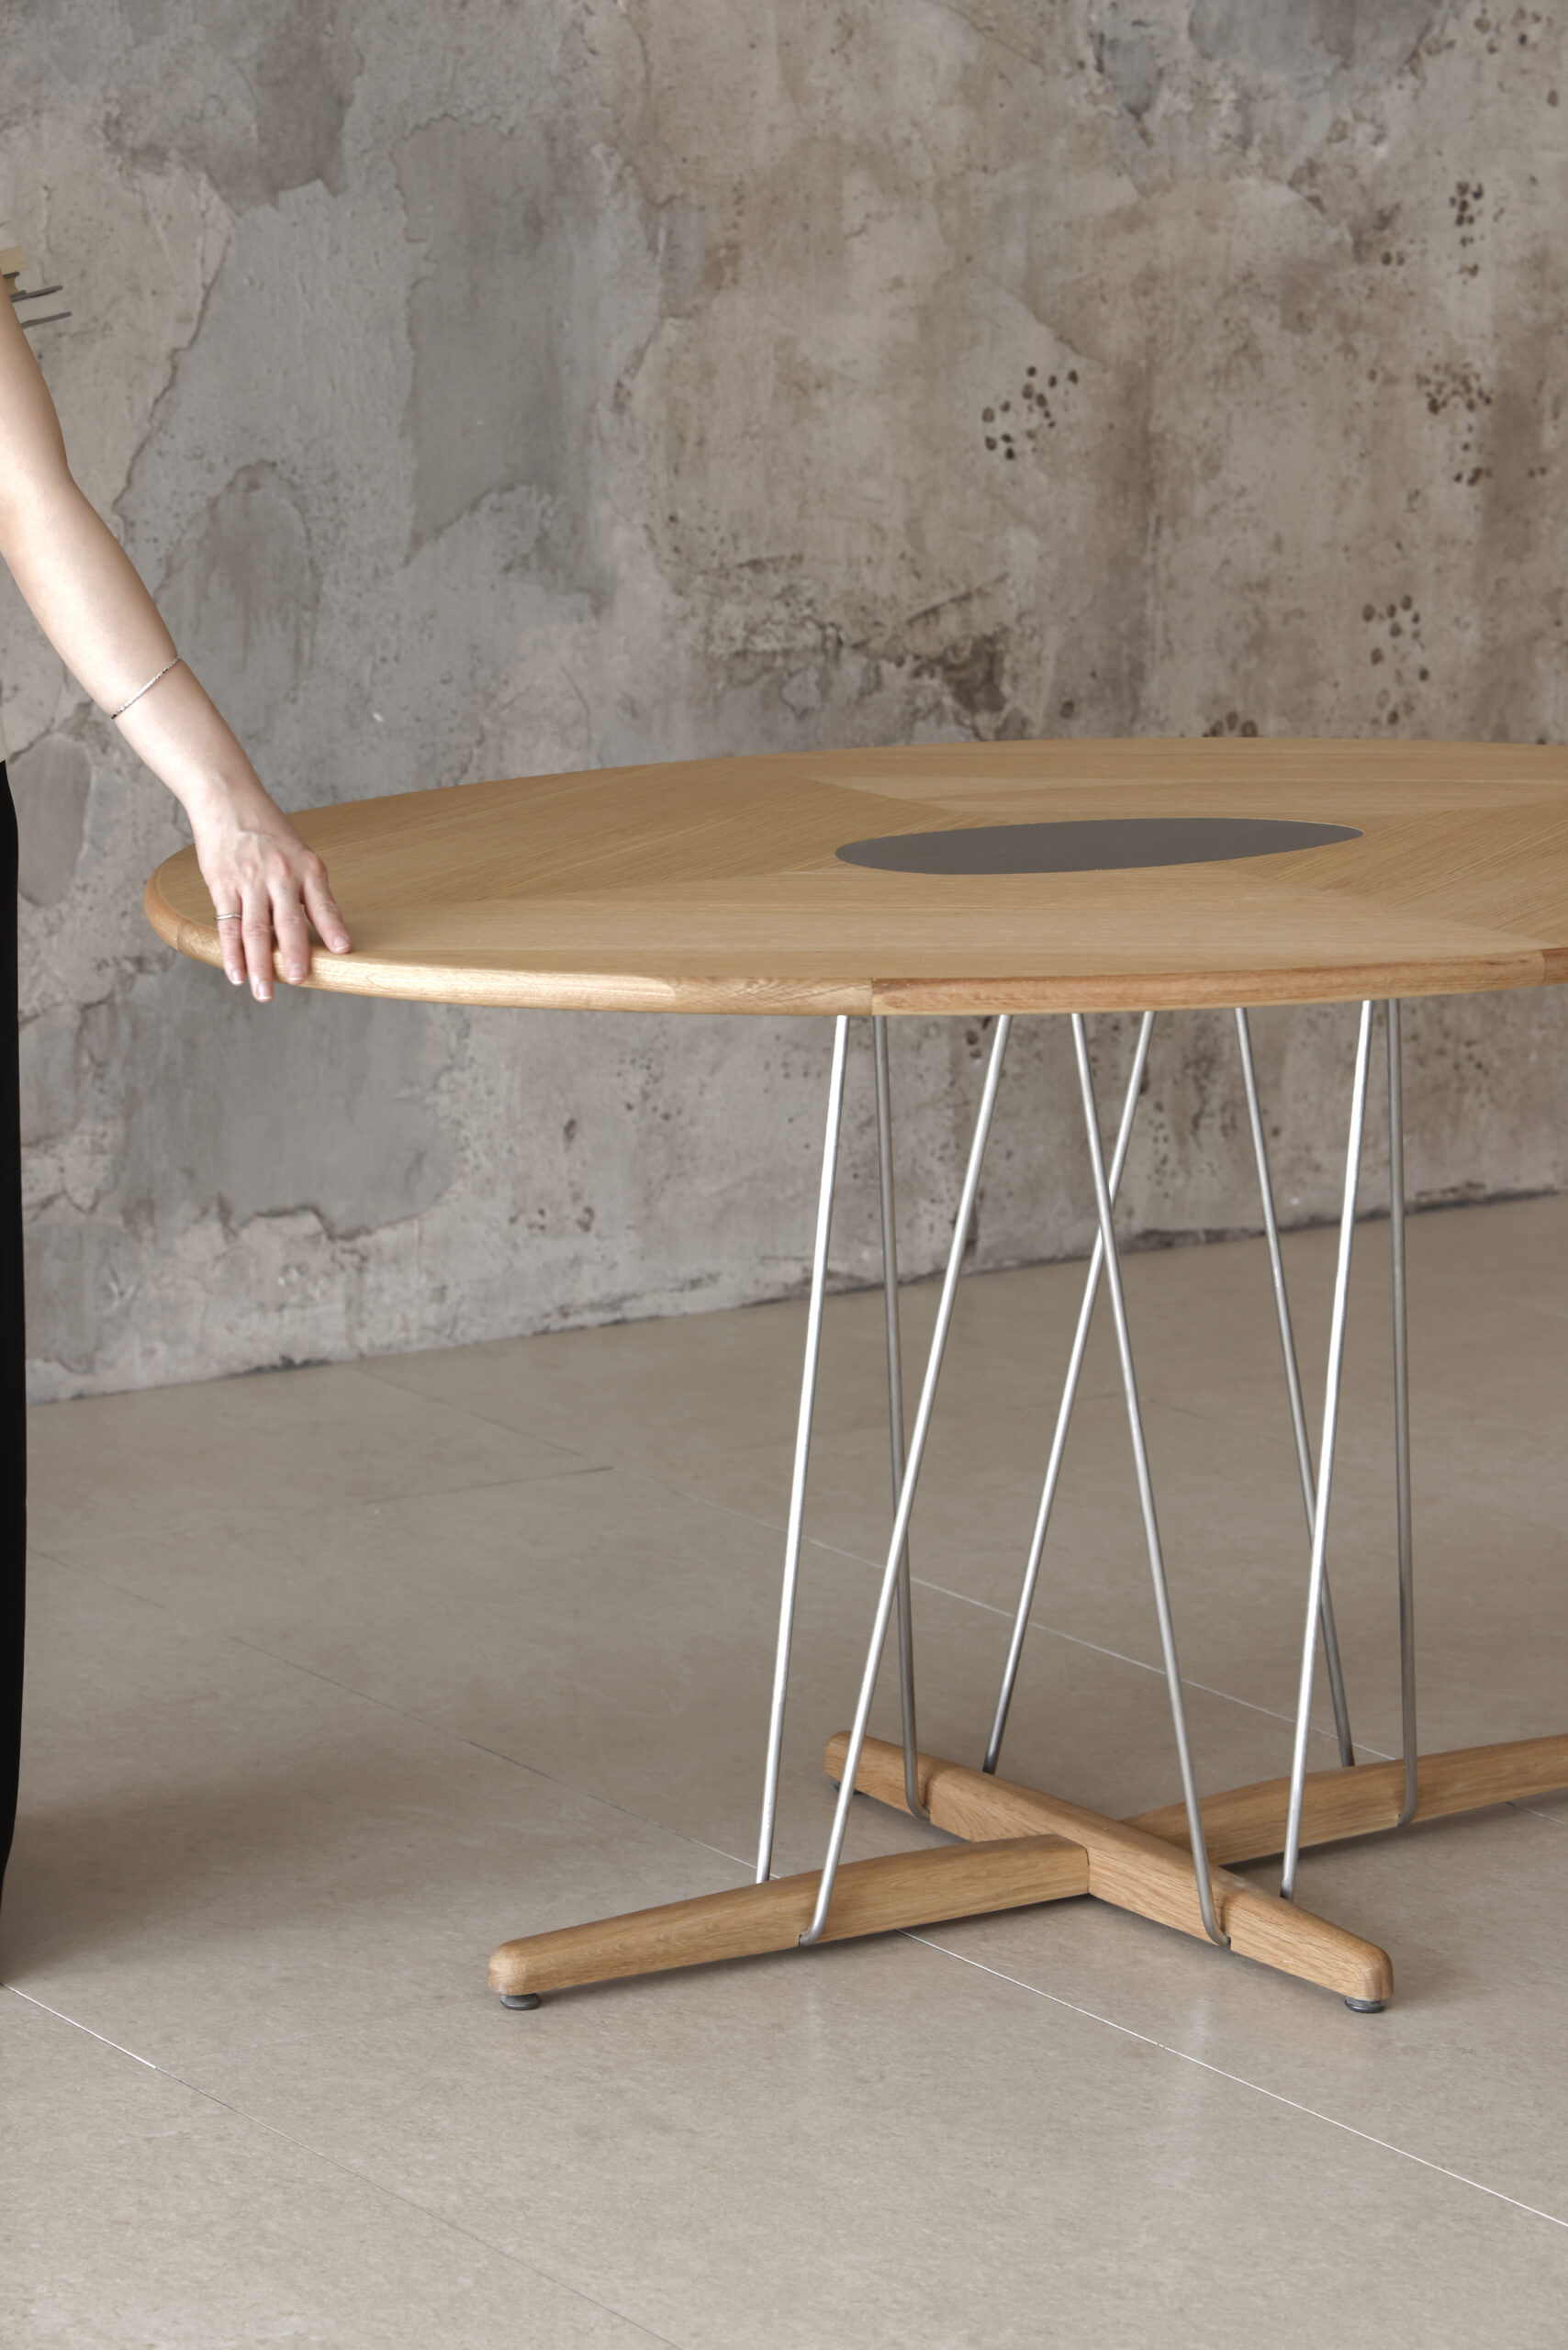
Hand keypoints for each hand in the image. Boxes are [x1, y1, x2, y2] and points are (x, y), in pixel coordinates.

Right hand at [189, 780, 351, 1002]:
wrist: (227, 799)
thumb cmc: (269, 832)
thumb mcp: (299, 854)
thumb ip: (310, 890)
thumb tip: (327, 931)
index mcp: (307, 868)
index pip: (322, 904)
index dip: (332, 928)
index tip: (343, 950)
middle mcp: (279, 875)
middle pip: (287, 921)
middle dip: (293, 953)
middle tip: (299, 979)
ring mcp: (249, 881)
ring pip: (255, 930)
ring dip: (259, 965)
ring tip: (264, 993)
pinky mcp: (222, 885)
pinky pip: (229, 925)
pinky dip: (232, 953)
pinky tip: (236, 974)